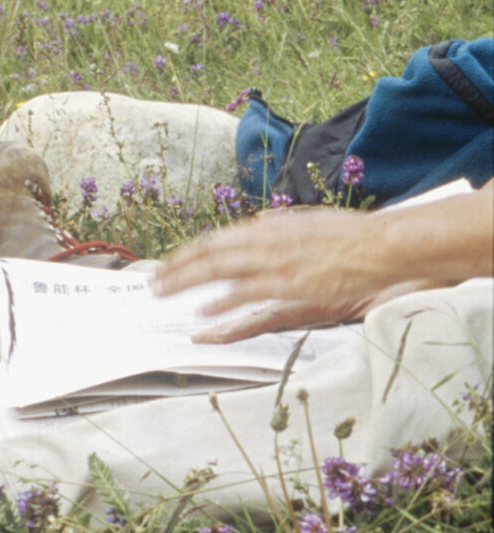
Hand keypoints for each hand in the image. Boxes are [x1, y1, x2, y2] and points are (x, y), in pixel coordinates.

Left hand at [151, 206, 415, 343]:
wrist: (381, 245)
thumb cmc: (349, 235)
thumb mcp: (305, 221)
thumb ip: (278, 225)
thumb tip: (258, 224)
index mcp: (266, 227)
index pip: (215, 240)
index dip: (188, 252)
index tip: (170, 263)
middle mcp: (262, 241)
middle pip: (207, 254)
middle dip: (175, 268)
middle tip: (152, 280)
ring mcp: (273, 264)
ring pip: (216, 272)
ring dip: (185, 283)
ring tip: (161, 293)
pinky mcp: (287, 286)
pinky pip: (243, 295)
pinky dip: (219, 303)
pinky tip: (201, 311)